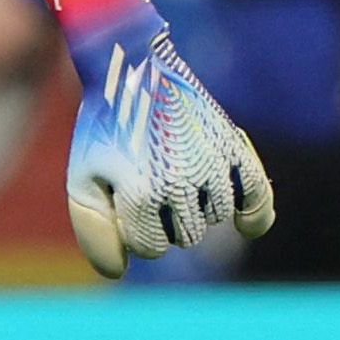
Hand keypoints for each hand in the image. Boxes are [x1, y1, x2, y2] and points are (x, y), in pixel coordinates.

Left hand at [41, 0, 275, 277]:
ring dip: (193, 207)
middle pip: (183, 236)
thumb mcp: (82, 177)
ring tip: (171, 172)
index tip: (123, 200)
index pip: (150, 247)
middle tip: (146, 180)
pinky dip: (255, 215)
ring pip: (213, 218)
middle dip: (162, 219)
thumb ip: (95, 230)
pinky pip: (257, 197)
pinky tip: (246, 225)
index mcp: (141, 193)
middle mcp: (181, 183)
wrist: (131, 66)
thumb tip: (118, 273)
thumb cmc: (103, 127)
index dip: (133, 229)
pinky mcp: (233, 146)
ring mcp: (211, 164)